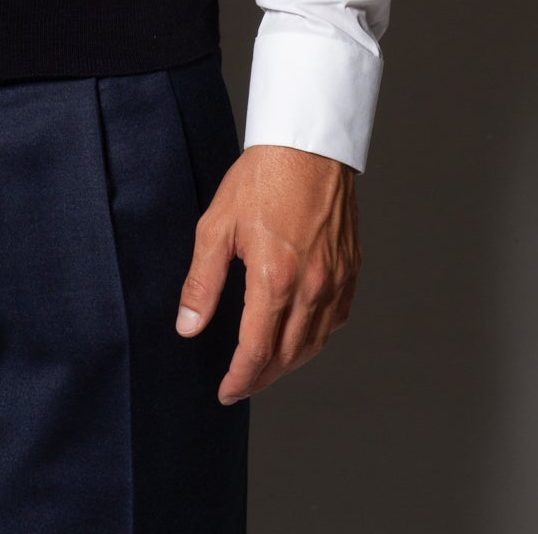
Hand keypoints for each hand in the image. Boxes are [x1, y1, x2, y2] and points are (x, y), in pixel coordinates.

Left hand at [174, 142, 359, 403]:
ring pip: (315, 343)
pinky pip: (336, 319)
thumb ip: (201, 283)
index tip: (225, 392)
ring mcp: (336, 280)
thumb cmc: (260, 179)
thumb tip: (187, 327)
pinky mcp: (350, 269)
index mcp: (275, 278)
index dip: (240, 379)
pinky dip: (315, 337)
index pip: (257, 351)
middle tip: (240, 384)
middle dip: (261, 377)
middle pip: (287, 355)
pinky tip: (299, 334)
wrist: (307, 145)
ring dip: (288, 363)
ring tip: (265, 366)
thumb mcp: (217, 226)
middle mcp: (312, 287)